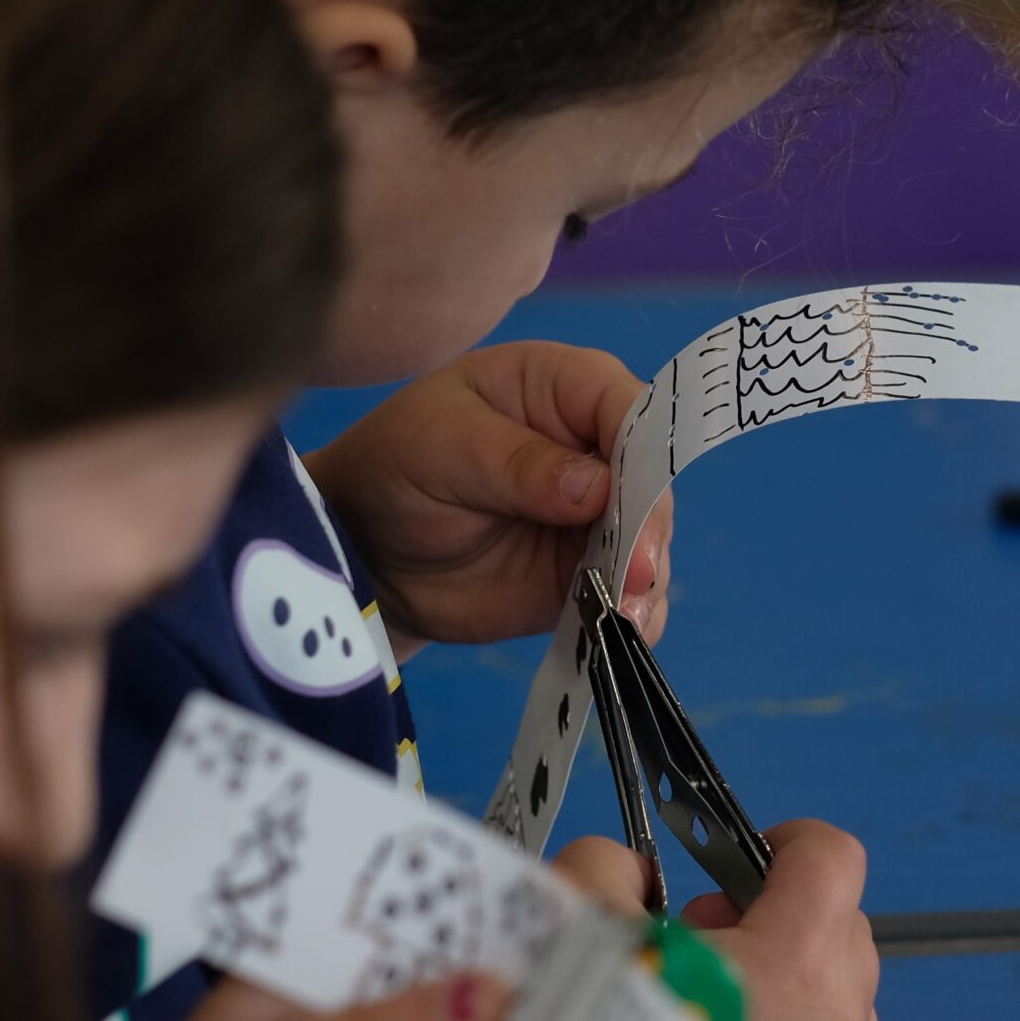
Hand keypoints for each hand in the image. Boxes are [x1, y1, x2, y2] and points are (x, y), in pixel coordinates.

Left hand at [303, 342, 673, 656]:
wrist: (365, 554)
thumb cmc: (393, 469)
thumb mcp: (440, 446)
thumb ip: (516, 463)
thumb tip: (596, 490)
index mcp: (563, 388)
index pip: (629, 406)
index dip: (642, 450)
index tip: (632, 501)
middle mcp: (596, 449)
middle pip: (654, 481)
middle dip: (649, 528)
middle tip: (633, 573)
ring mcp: (599, 517)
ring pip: (651, 543)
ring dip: (647, 580)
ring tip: (626, 615)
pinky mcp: (590, 574)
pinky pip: (631, 595)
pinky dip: (635, 617)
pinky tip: (624, 632)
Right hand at [557, 825, 879, 1020]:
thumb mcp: (585, 934)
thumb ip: (607, 871)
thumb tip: (631, 872)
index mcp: (800, 957)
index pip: (832, 854)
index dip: (785, 840)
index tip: (732, 860)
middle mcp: (840, 1009)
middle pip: (837, 916)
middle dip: (772, 909)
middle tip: (699, 936)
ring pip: (832, 978)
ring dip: (779, 967)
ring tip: (702, 997)